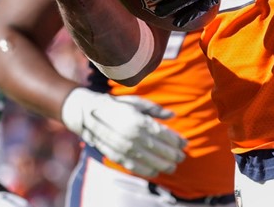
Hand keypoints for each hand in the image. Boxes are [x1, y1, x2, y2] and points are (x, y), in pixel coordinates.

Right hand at [60, 87, 186, 177]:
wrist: (88, 114)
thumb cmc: (117, 106)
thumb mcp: (136, 102)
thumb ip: (155, 110)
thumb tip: (173, 115)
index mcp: (139, 120)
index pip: (163, 134)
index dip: (176, 141)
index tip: (185, 144)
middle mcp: (132, 135)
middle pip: (158, 149)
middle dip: (172, 155)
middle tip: (181, 157)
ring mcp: (123, 147)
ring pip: (148, 160)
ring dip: (163, 165)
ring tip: (172, 166)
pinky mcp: (116, 156)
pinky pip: (134, 166)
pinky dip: (147, 171)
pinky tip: (156, 171)